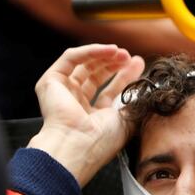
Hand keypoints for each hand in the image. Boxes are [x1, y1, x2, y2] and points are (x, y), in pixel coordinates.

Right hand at [27, 44, 143, 186]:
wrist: (77, 145)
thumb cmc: (100, 141)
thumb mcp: (127, 119)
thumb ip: (134, 101)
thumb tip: (143, 86)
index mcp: (91, 118)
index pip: (108, 91)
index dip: (124, 76)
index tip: (139, 65)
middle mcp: (74, 105)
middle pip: (96, 75)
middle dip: (114, 64)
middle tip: (130, 58)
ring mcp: (61, 93)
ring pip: (83, 64)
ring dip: (104, 55)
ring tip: (121, 53)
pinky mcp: (50, 82)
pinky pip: (71, 58)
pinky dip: (90, 50)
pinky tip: (108, 50)